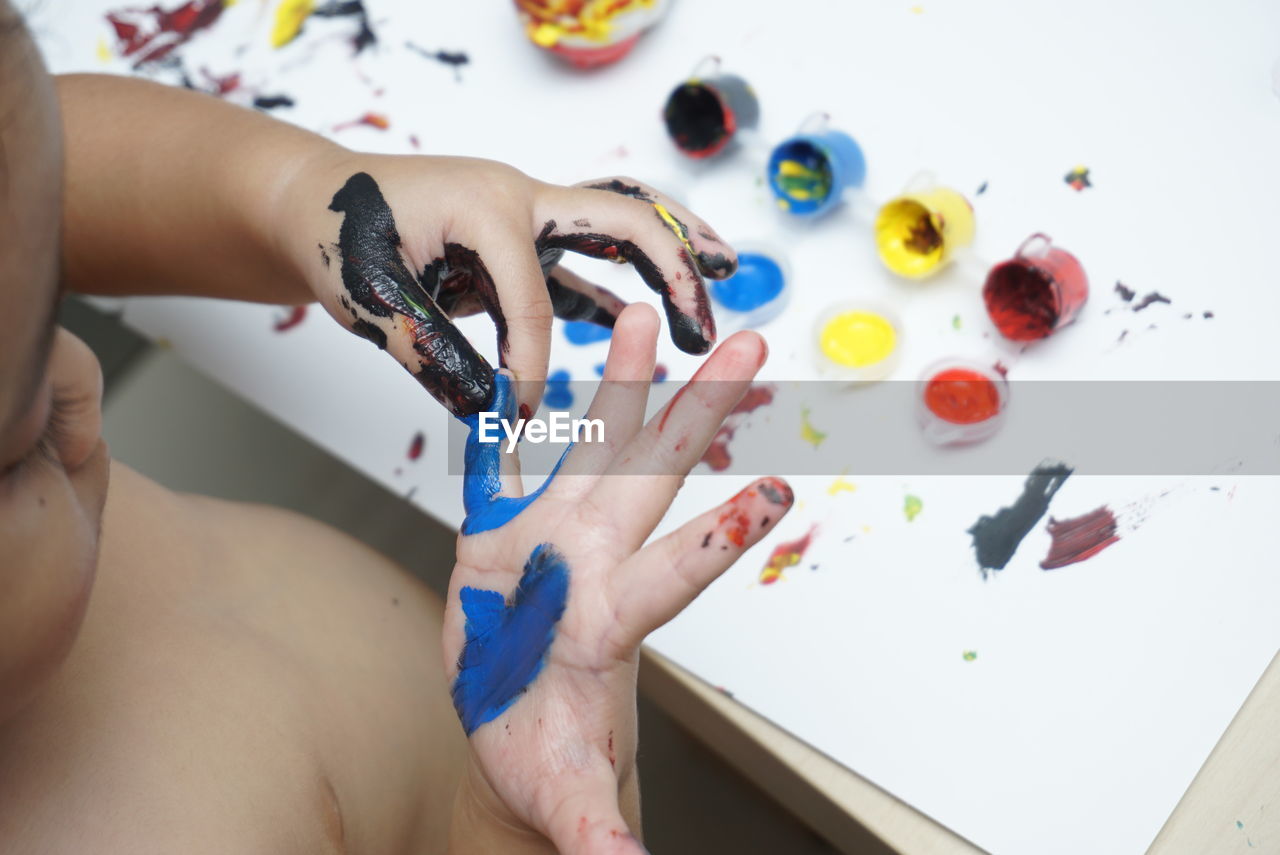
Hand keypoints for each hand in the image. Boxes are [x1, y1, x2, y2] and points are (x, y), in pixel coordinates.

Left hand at [287, 153, 736, 416]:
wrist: (310, 198)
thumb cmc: (334, 232)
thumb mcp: (371, 296)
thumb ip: (429, 349)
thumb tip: (488, 410)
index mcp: (489, 208)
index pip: (535, 300)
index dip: (533, 366)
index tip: (521, 420)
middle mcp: (521, 201)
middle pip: (625, 219)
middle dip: (676, 268)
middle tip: (707, 323)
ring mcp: (526, 217)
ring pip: (617, 227)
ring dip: (670, 254)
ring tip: (721, 276)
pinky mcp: (519, 243)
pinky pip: (580, 267)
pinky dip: (615, 290)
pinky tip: (642, 320)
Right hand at [444, 304, 793, 853]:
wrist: (513, 723)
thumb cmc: (546, 753)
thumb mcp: (565, 797)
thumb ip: (596, 829)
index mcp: (612, 621)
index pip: (676, 572)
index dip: (721, 537)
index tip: (777, 495)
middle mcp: (594, 560)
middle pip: (654, 474)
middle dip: (700, 410)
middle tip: (754, 345)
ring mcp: (550, 537)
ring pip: (591, 445)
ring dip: (617, 382)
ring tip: (639, 316)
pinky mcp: (500, 532)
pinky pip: (506, 464)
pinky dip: (510, 417)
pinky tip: (522, 361)